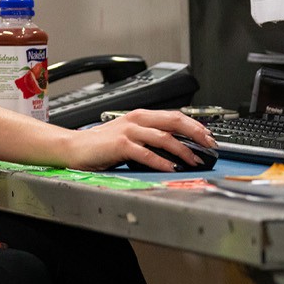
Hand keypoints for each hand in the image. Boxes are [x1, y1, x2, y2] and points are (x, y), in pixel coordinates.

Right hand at [63, 109, 214, 171]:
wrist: (74, 147)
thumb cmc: (101, 144)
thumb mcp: (129, 135)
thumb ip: (149, 137)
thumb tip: (176, 147)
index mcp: (140, 116)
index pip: (175, 115)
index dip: (195, 125)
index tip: (209, 137)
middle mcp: (136, 120)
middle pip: (174, 121)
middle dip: (196, 133)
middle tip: (210, 145)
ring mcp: (129, 132)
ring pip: (164, 137)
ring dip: (183, 150)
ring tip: (194, 160)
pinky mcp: (120, 145)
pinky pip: (146, 153)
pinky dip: (161, 161)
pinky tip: (171, 168)